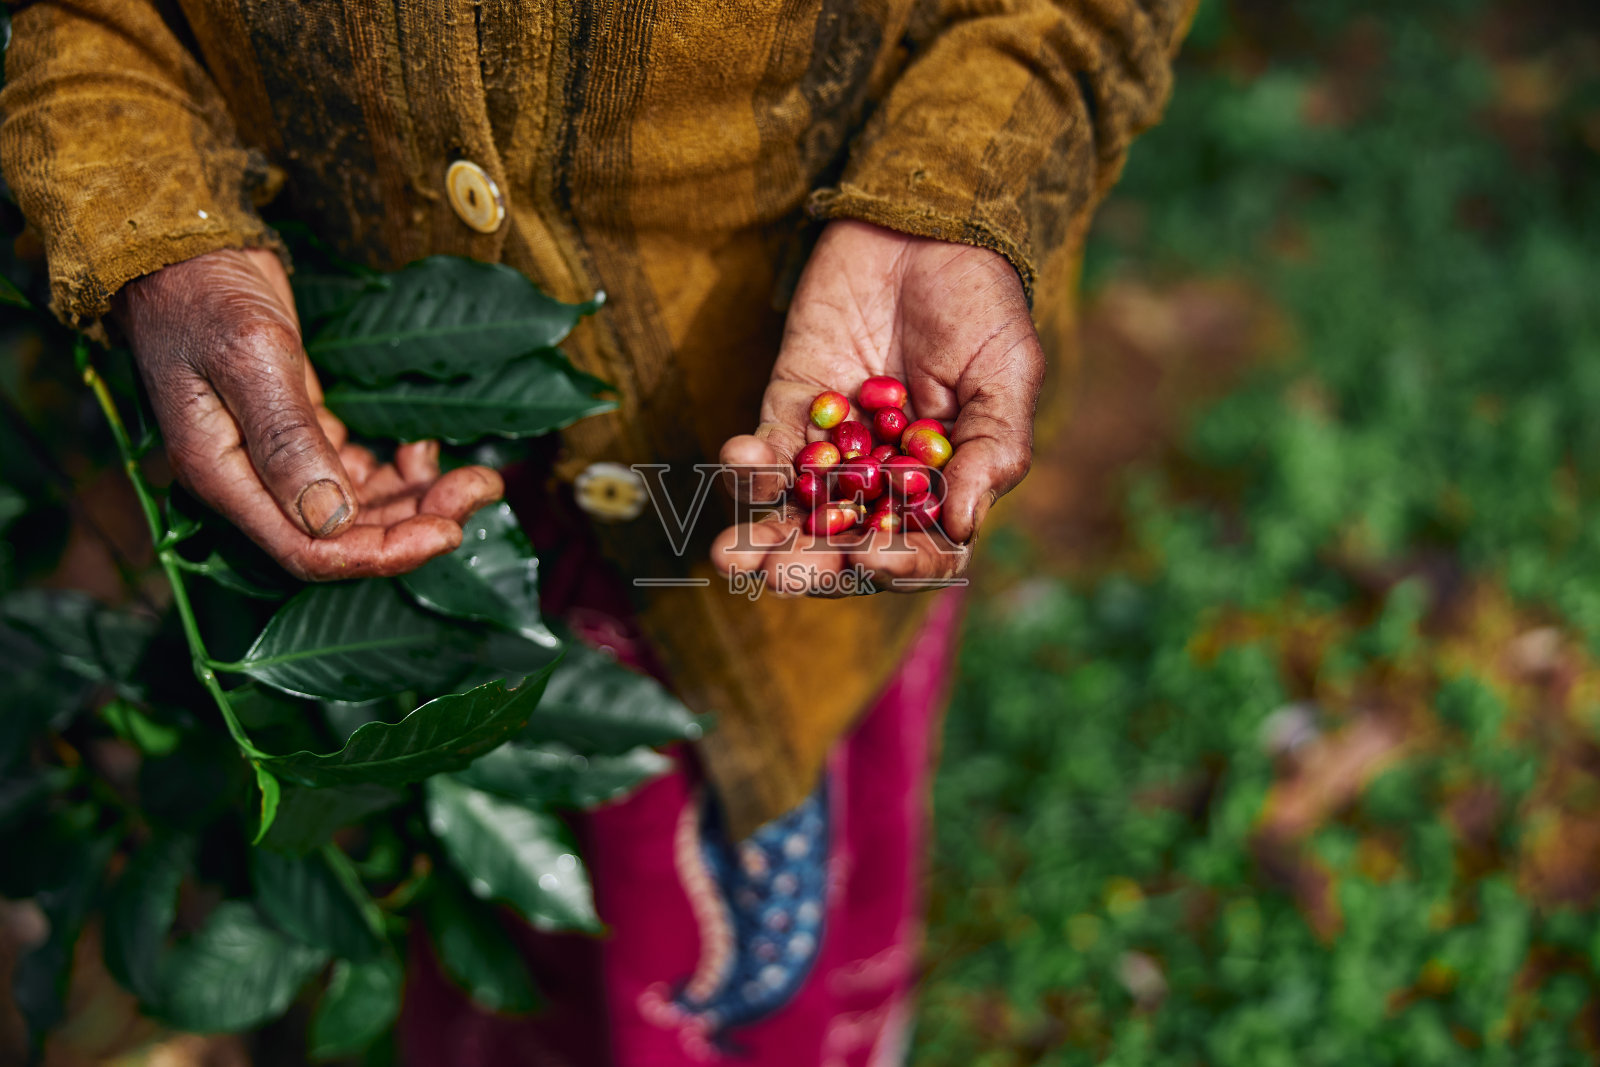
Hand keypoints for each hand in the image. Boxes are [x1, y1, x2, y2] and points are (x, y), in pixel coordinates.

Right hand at [115, 248, 502, 580]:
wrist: (185, 251)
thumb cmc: (204, 295)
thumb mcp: (249, 357)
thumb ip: (287, 437)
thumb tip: (329, 519)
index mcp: (225, 478)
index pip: (308, 551)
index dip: (381, 553)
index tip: (447, 534)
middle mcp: (253, 482)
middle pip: (345, 535)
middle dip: (417, 524)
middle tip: (481, 490)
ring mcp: (280, 461)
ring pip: (361, 508)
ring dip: (419, 500)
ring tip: (477, 479)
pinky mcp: (304, 435)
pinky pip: (360, 475)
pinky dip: (400, 472)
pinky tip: (426, 449)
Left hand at [712, 220, 1043, 595]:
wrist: (924, 228)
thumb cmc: (981, 304)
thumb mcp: (1007, 375)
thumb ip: (992, 450)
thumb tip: (963, 525)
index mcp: (945, 488)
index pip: (920, 549)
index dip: (896, 565)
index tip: (869, 560)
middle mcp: (885, 482)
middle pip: (844, 544)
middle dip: (809, 566)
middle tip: (779, 577)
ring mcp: (834, 451)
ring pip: (794, 514)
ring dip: (762, 537)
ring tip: (735, 557)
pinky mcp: (790, 410)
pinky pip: (764, 453)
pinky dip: (748, 466)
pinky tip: (741, 459)